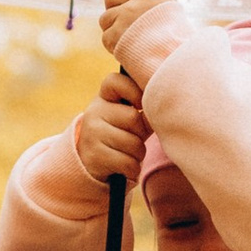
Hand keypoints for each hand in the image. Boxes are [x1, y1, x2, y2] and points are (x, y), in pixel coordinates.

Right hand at [71, 69, 146, 189]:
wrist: (90, 165)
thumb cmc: (119, 136)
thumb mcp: (126, 118)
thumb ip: (142, 110)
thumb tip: (160, 113)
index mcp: (104, 98)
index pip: (115, 81)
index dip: (134, 91)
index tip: (140, 106)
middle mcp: (94, 111)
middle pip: (133, 118)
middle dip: (141, 134)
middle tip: (135, 139)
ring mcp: (92, 133)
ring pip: (133, 143)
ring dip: (138, 155)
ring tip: (129, 155)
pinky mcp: (94, 156)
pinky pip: (128, 162)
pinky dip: (133, 170)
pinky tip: (125, 168)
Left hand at [100, 0, 177, 64]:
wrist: (176, 64)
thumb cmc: (172, 40)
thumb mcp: (167, 9)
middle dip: (114, 9)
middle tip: (127, 23)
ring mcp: (128, 16)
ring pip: (105, 18)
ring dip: (113, 30)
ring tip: (132, 40)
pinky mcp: (118, 34)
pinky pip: (106, 36)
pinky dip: (114, 46)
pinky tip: (129, 50)